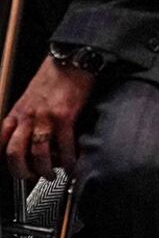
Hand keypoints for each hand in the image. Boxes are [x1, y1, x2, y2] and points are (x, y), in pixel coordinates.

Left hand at [0, 58, 95, 178]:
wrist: (71, 60)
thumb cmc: (54, 77)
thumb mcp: (29, 97)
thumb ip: (25, 117)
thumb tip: (29, 137)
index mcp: (16, 113)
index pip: (1, 143)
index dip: (5, 160)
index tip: (15, 168)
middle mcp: (27, 117)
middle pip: (15, 154)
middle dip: (22, 172)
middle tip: (31, 177)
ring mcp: (45, 117)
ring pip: (38, 154)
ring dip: (45, 170)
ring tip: (53, 174)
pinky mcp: (64, 117)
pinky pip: (65, 146)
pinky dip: (68, 160)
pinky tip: (71, 164)